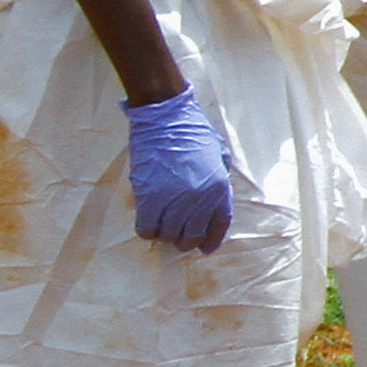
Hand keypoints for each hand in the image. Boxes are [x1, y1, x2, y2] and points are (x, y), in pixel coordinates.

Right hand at [124, 90, 235, 251]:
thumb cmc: (194, 132)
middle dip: (185, 239)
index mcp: (219, 188)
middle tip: (177, 234)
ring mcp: (174, 200)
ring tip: (161, 224)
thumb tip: (213, 203)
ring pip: (168, 235)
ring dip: (165, 234)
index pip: (219, 226)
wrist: (166, 117)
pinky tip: (147, 222)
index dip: (211, 240)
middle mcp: (199, 199)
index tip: (205, 248)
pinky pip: (147, 229)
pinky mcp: (149, 197)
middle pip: (192, 236)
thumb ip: (219, 180)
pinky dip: (147, 230)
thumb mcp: (219, 156)